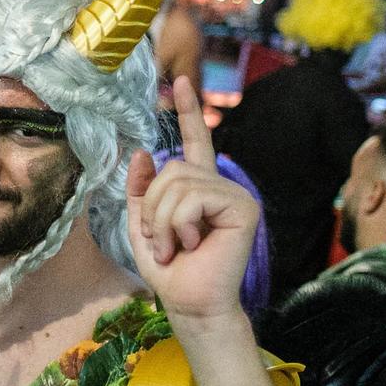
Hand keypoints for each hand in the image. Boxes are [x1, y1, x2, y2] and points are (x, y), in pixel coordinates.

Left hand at [126, 77, 258, 327]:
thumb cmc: (170, 270)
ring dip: (163, 220)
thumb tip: (143, 152)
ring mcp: (234, 193)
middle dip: (154, 207)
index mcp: (198, 187)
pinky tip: (192, 244)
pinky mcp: (243, 207)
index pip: (194, 141)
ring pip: (179, 182)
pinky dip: (180, 223)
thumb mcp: (142, 226)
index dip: (188, 112)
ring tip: (175, 246)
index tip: (182, 81)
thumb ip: (142, 191)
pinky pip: (194, 197)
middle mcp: (219, 184)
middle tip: (164, 242)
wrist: (191, 304)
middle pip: (172, 166)